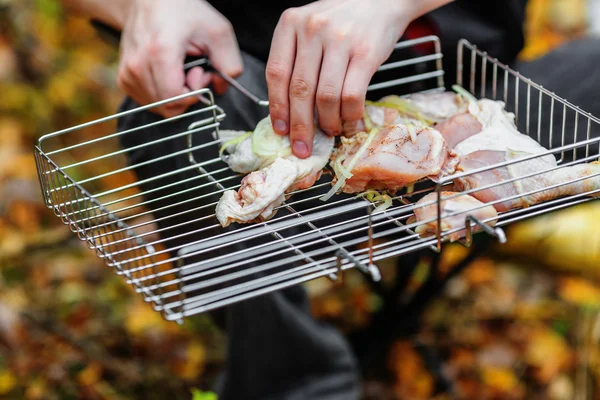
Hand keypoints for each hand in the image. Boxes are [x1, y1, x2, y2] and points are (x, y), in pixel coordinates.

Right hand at [118, 0, 242, 117]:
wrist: (151, 1)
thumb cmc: (184, 13)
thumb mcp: (219, 33)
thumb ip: (230, 66)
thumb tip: (219, 89)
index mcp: (160, 52)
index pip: (176, 98)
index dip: (194, 92)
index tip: (199, 71)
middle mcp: (138, 65)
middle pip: (169, 107)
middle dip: (187, 95)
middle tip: (192, 70)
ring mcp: (127, 73)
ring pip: (159, 108)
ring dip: (175, 95)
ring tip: (180, 68)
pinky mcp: (124, 79)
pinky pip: (149, 103)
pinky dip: (162, 94)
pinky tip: (168, 73)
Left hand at [265, 0, 410, 157]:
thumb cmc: (342, 20)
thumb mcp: (309, 28)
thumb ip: (296, 59)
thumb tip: (289, 111)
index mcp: (290, 24)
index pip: (276, 73)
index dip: (277, 108)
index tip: (280, 130)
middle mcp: (312, 29)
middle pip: (300, 90)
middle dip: (300, 126)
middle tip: (302, 147)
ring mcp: (339, 40)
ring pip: (325, 97)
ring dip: (327, 123)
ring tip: (330, 132)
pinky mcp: (365, 53)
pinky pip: (351, 95)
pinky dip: (349, 115)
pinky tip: (349, 121)